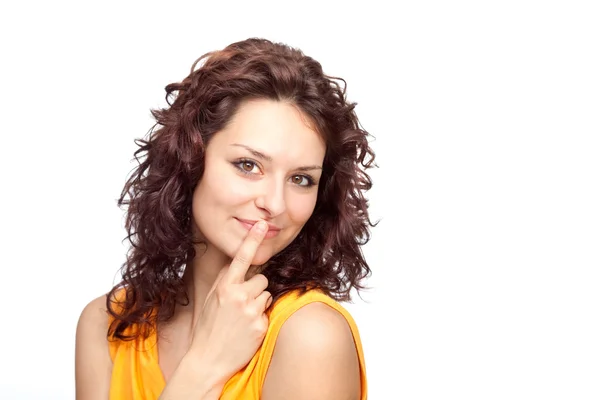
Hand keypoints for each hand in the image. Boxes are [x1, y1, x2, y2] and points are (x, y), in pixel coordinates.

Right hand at [188, 220, 271, 382]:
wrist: (208, 360)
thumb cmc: (208, 328)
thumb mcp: (210, 300)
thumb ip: (224, 281)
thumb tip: (236, 263)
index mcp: (224, 287)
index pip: (242, 258)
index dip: (252, 239)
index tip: (261, 225)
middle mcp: (239, 296)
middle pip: (261, 279)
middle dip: (255, 288)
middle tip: (241, 304)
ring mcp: (251, 311)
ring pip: (266, 294)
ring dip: (259, 302)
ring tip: (242, 317)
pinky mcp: (261, 324)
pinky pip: (267, 311)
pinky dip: (260, 317)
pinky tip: (247, 328)